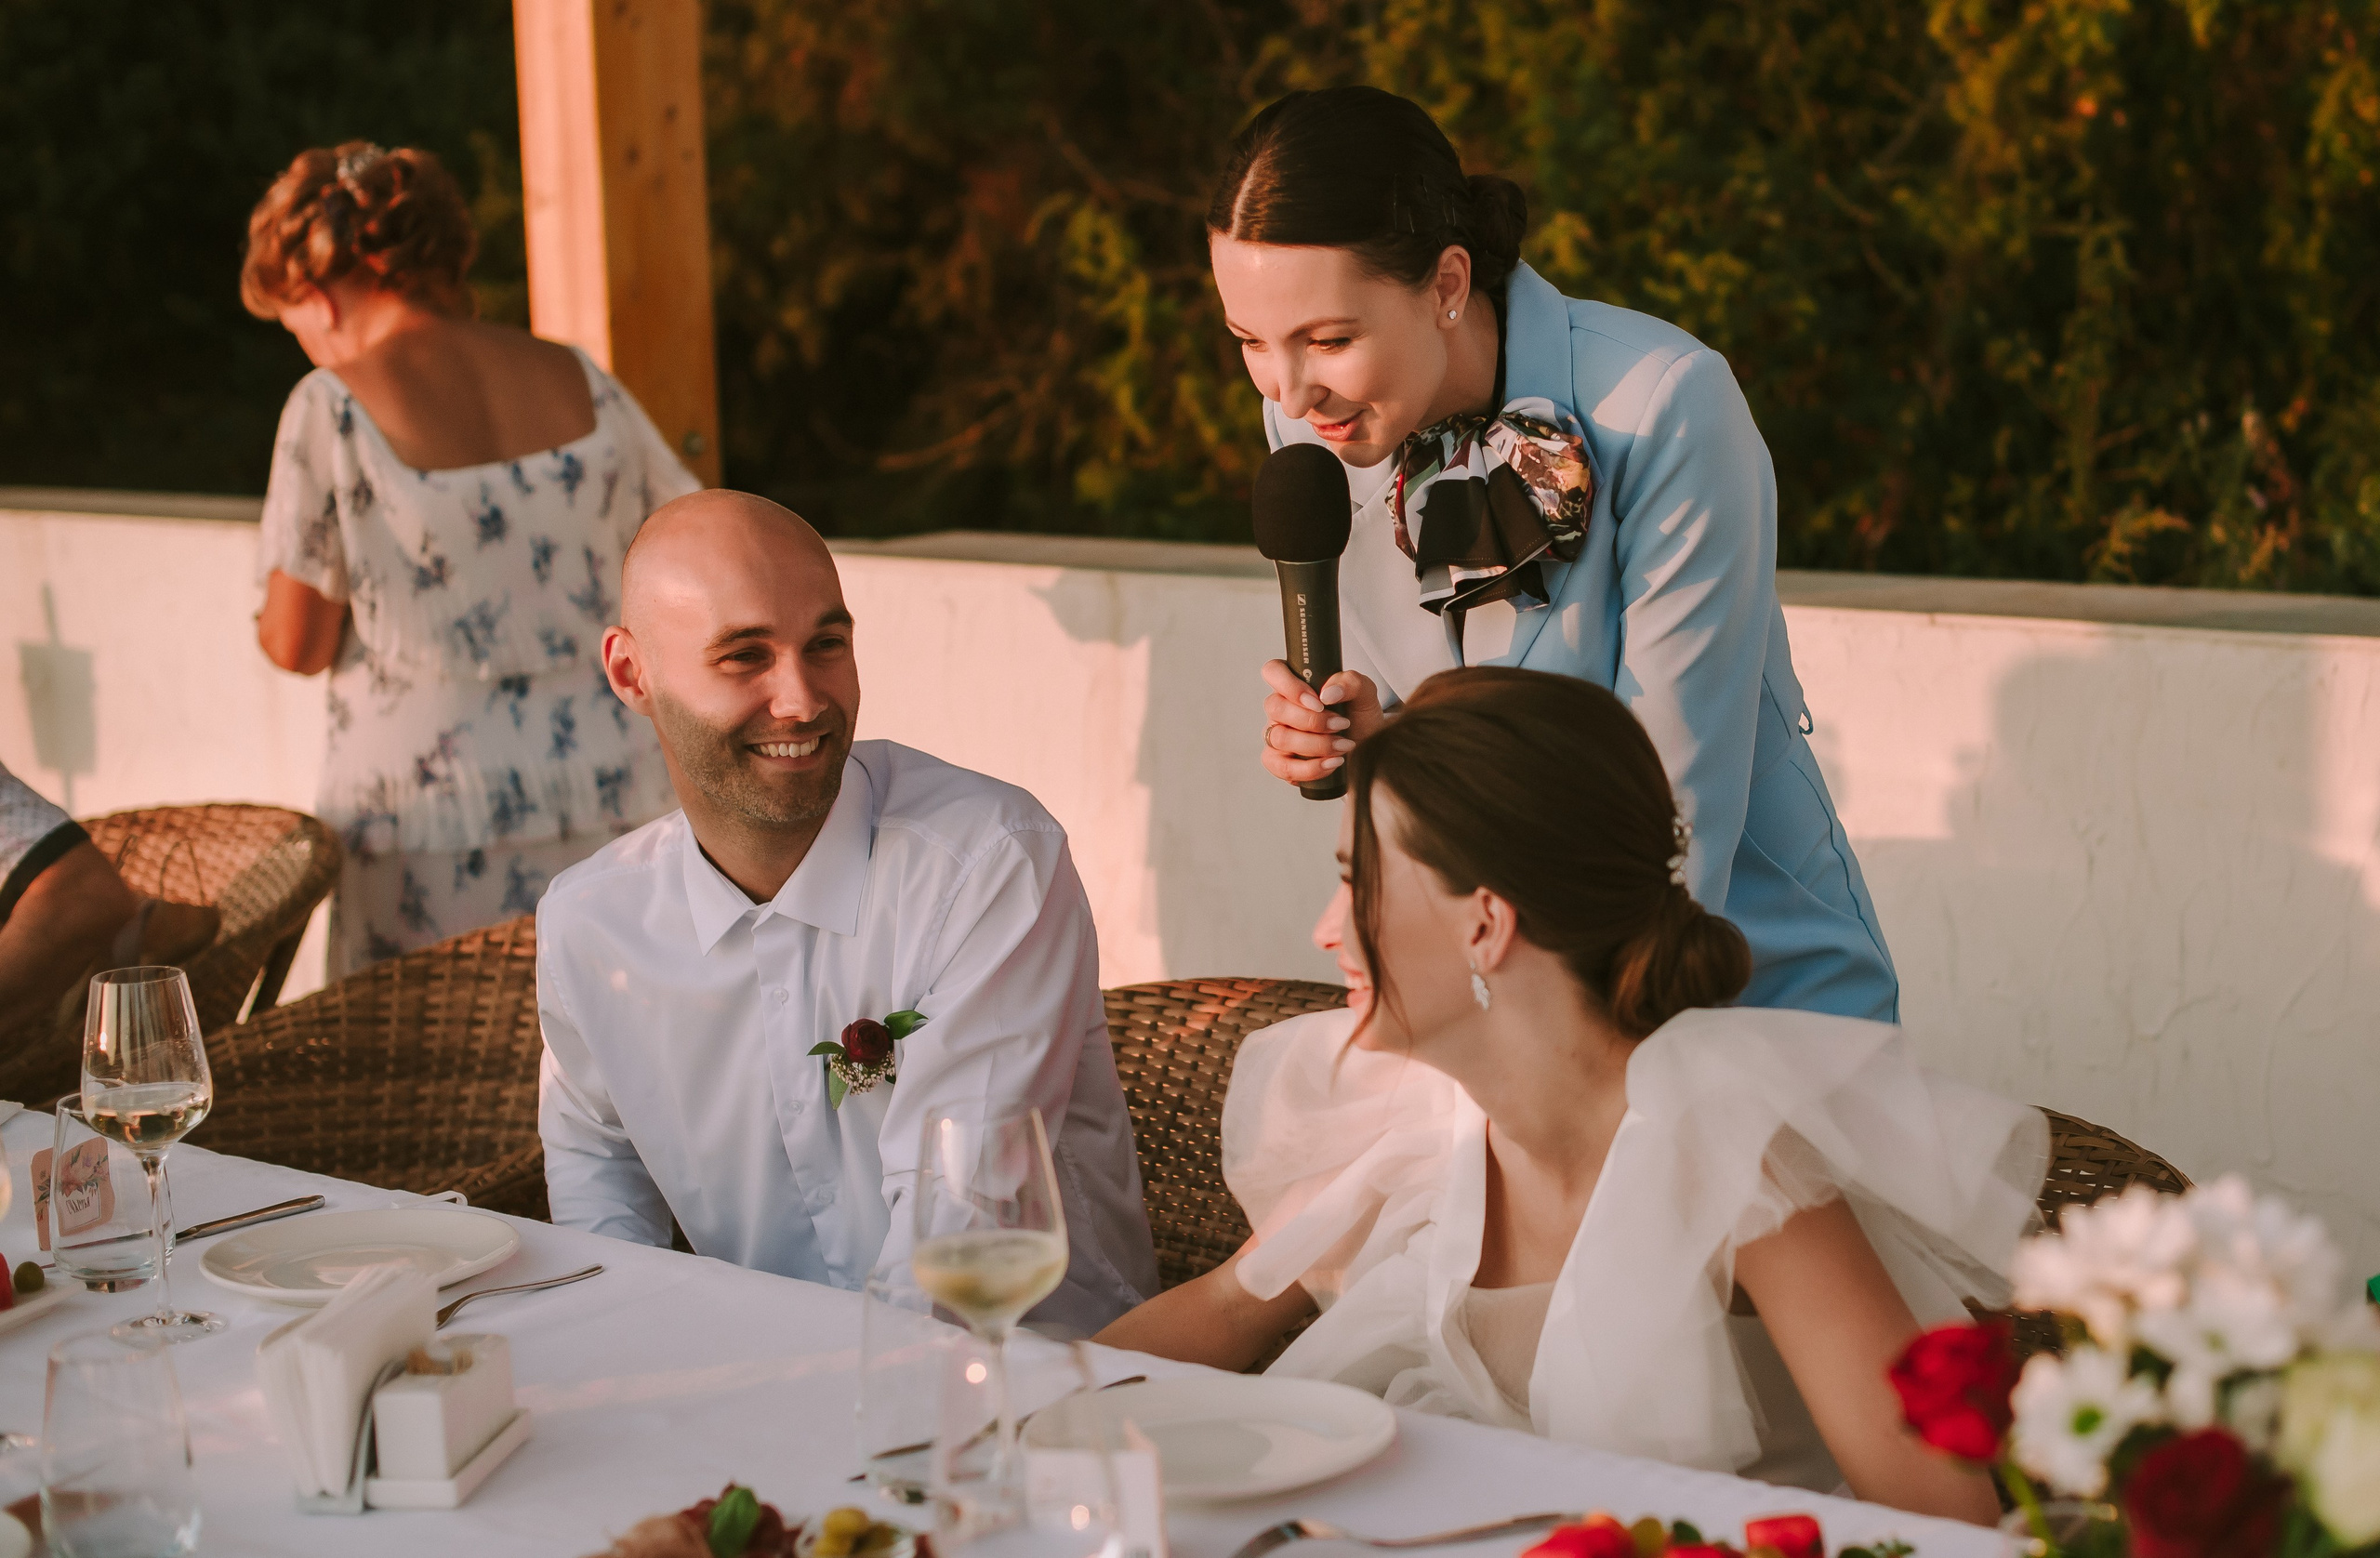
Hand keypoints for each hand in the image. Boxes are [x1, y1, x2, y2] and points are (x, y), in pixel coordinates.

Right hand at [1260, 661, 1385, 786]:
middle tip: (1341, 724)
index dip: (1289, 686)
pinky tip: (1332, 763)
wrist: (1368, 748)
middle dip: (1311, 720)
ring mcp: (1277, 735)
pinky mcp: (1279, 762)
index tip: (1319, 702)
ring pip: (1280, 738)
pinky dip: (1310, 768)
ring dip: (1316, 744)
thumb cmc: (1359, 716)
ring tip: (1343, 745)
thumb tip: (1328, 693)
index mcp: (1295, 683)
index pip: (1273, 671)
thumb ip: (1350, 682)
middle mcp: (1281, 708)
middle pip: (1275, 708)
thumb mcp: (1364, 693)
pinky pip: (1281, 767)